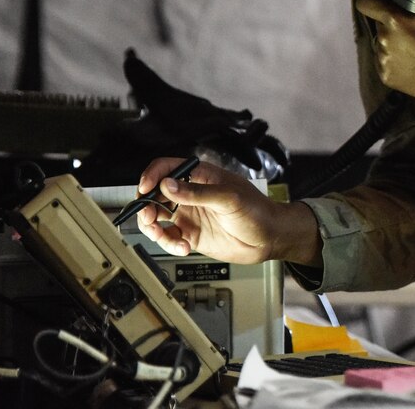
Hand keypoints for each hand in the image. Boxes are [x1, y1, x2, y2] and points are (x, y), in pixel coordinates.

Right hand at [135, 157, 320, 265]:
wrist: (270, 238)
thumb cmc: (257, 210)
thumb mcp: (228, 198)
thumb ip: (197, 192)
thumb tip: (168, 184)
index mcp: (201, 175)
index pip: (168, 167)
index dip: (152, 176)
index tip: (145, 189)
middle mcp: (191, 193)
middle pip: (155, 193)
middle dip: (146, 205)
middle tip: (149, 217)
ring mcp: (190, 214)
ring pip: (156, 217)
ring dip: (152, 226)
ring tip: (161, 234)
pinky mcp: (190, 235)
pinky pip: (168, 238)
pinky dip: (169, 244)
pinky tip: (183, 247)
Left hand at [354, 0, 414, 112]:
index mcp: (394, 21)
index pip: (366, 4)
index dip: (372, 0)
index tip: (380, 1)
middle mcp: (384, 41)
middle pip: (379, 24)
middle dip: (391, 23)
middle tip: (414, 28)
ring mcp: (385, 62)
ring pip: (382, 44)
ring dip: (393, 42)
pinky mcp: (387, 78)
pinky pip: (385, 62)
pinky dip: (395, 60)